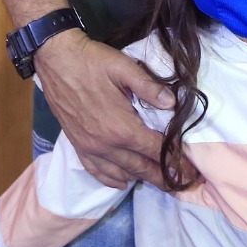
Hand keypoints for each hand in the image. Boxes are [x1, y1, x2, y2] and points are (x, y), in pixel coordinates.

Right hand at [35, 29, 174, 188]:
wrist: (56, 60)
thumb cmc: (92, 61)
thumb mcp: (124, 68)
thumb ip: (149, 87)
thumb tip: (173, 104)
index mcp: (122, 127)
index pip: (156, 150)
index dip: (176, 161)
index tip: (190, 171)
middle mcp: (106, 144)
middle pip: (141, 167)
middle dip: (164, 178)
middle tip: (182, 185)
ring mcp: (90, 147)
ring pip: (121, 172)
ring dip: (142, 179)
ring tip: (161, 184)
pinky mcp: (78, 145)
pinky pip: (96, 171)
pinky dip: (111, 179)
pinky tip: (122, 182)